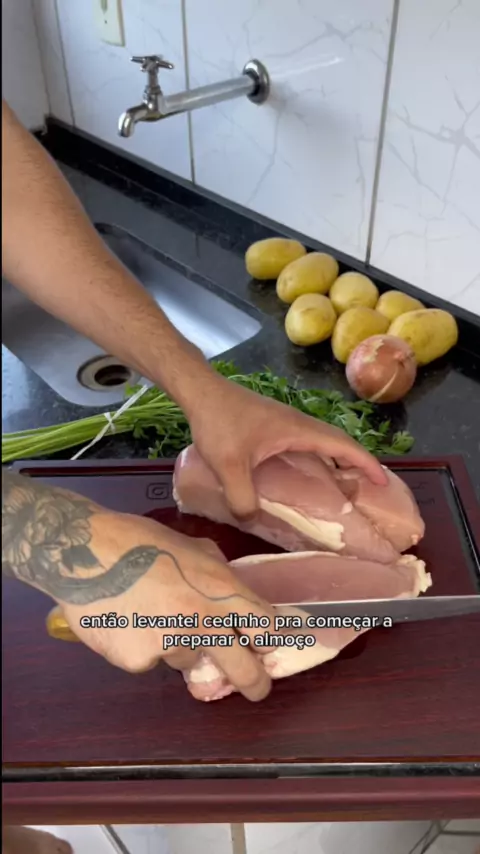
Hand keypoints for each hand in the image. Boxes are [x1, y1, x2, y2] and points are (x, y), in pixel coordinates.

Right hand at [59, 514, 274, 702]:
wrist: (84, 554)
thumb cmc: (139, 541)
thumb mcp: (192, 546)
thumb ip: (217, 572)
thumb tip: (232, 591)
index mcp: (222, 589)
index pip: (266, 628)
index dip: (269, 639)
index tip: (266, 646)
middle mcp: (203, 622)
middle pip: (245, 669)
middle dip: (254, 683)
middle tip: (256, 688)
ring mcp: (170, 645)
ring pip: (187, 659)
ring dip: (178, 646)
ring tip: (150, 614)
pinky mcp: (138, 661)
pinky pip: (151, 660)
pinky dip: (143, 646)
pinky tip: (126, 621)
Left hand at [189, 376, 387, 517]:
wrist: (200, 392)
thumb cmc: (219, 423)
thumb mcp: (229, 466)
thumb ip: (242, 497)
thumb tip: (251, 520)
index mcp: (299, 430)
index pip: (343, 445)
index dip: (366, 463)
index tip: (383, 482)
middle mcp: (299, 424)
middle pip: (338, 442)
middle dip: (357, 463)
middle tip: (367, 489)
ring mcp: (286, 422)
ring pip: (321, 442)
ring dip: (336, 460)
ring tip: (341, 486)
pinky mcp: (273, 425)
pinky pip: (305, 443)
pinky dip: (316, 458)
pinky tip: (303, 475)